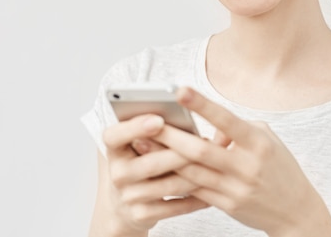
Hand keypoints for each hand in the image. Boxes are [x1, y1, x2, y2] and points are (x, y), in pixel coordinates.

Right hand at [102, 114, 208, 233]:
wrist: (125, 204)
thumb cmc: (143, 161)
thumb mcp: (142, 143)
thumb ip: (162, 129)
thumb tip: (194, 115)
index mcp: (114, 148)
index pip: (114, 135)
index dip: (135, 127)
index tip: (159, 120)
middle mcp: (117, 173)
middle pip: (150, 163)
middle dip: (180, 154)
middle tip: (204, 144)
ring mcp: (128, 197)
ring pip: (168, 186)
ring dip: (195, 175)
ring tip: (215, 165)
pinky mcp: (141, 215)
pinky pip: (175, 207)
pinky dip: (196, 198)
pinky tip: (213, 189)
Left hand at [153, 87, 330, 236]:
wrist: (296, 211)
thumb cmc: (280, 167)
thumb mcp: (267, 140)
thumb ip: (238, 129)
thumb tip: (207, 122)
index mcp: (258, 143)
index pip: (226, 120)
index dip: (202, 104)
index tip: (179, 89)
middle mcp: (247, 166)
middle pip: (200, 150)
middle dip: (170, 135)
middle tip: (146, 121)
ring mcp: (236, 188)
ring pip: (192, 172)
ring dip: (164, 158)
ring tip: (142, 143)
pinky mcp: (228, 206)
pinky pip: (195, 191)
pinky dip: (175, 178)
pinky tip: (157, 169)